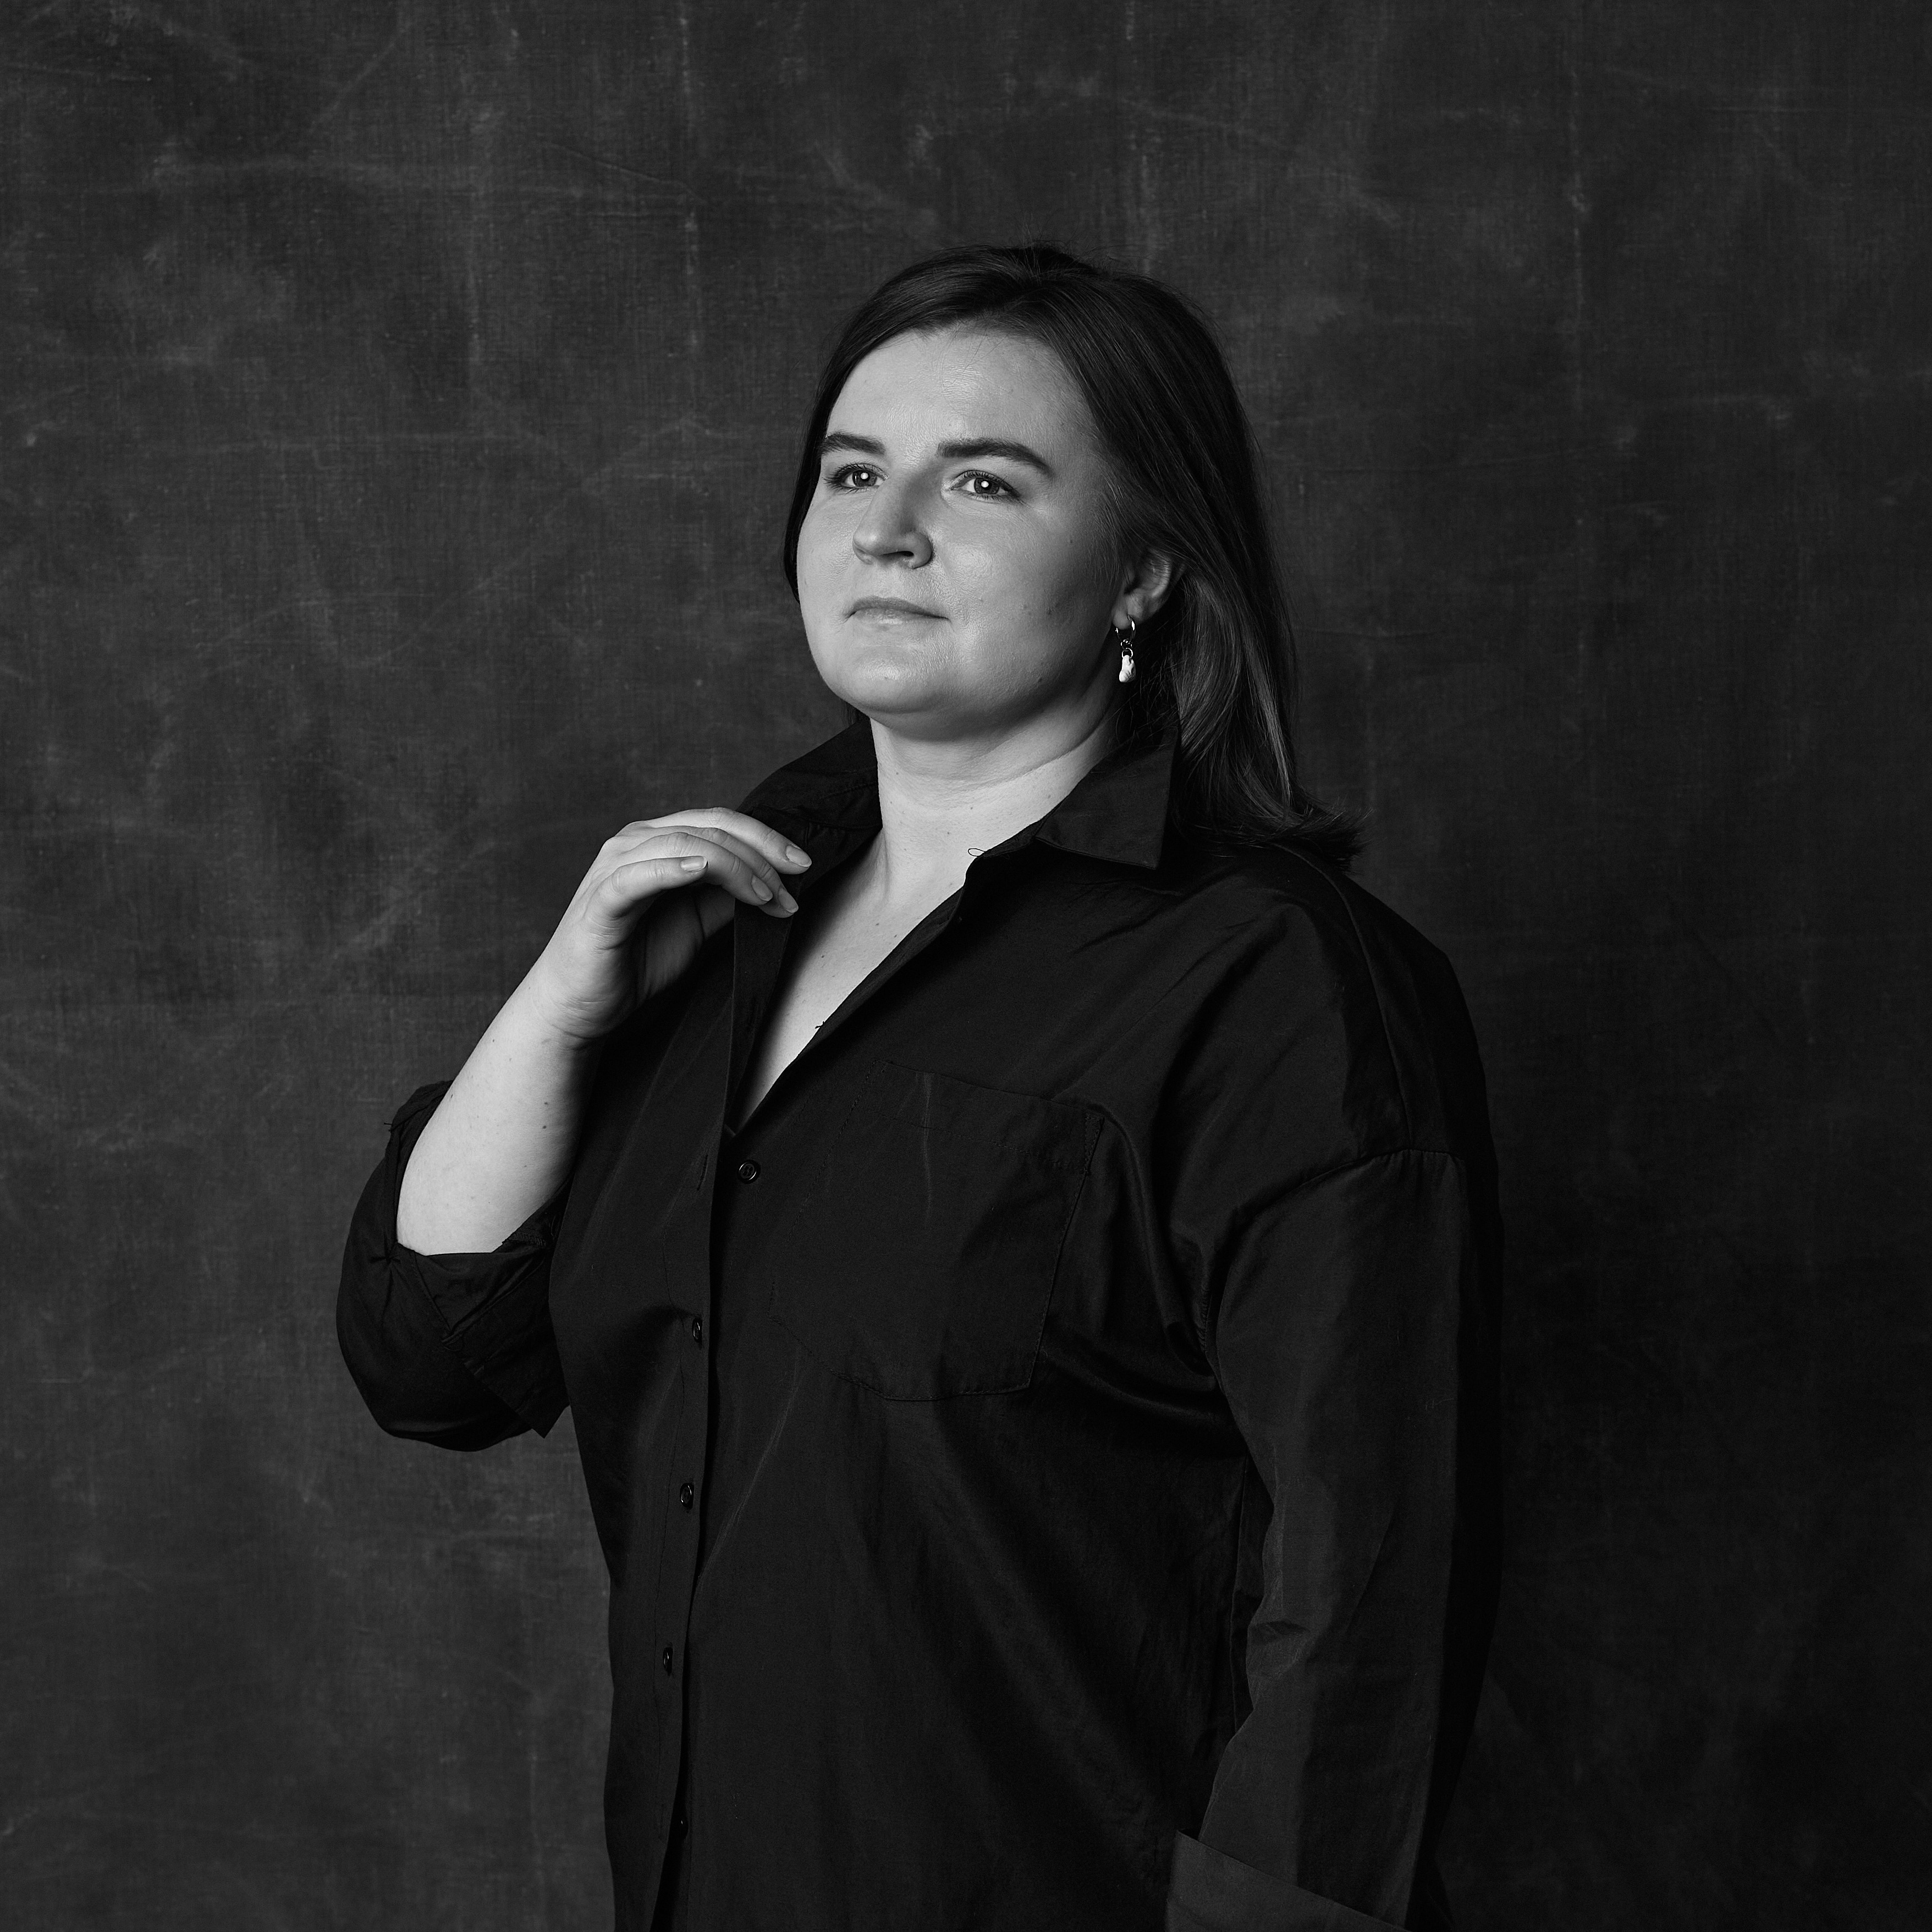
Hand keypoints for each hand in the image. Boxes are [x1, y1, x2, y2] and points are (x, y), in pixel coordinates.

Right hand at [521, 808, 810, 1044]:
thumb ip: (726, 898)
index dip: (766, 840)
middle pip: (709, 826)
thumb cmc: (635, 963)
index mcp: (658, 842)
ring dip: (734, 866)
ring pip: (683, 843)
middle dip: (760, 851)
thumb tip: (774, 884)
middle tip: (796, 878)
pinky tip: (704, 870)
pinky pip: (638, 875)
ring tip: (765, 895)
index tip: (803, 866)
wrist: (581, 1006)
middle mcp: (634, 843)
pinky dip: (674, 868)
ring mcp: (614, 867)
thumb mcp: (696, 925)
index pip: (720, 823)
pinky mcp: (601, 899)